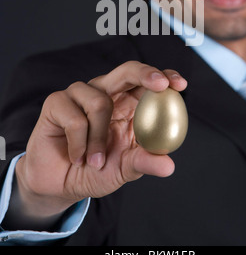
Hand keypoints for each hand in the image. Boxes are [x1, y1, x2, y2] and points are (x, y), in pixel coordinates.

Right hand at [15, 61, 186, 220]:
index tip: (180, 85)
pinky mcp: (57, 101)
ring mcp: (80, 94)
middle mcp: (106, 91)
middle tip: (161, 85)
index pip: (149, 81)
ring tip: (96, 161)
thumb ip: (143, 163)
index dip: (165, 76)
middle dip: (146, 74)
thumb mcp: (124, 169)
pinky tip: (77, 157)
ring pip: (100, 102)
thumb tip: (169, 166)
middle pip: (127, 70)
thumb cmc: (96, 170)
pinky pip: (75, 119)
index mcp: (127, 103)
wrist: (59, 183)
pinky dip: (79, 145)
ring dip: (100, 139)